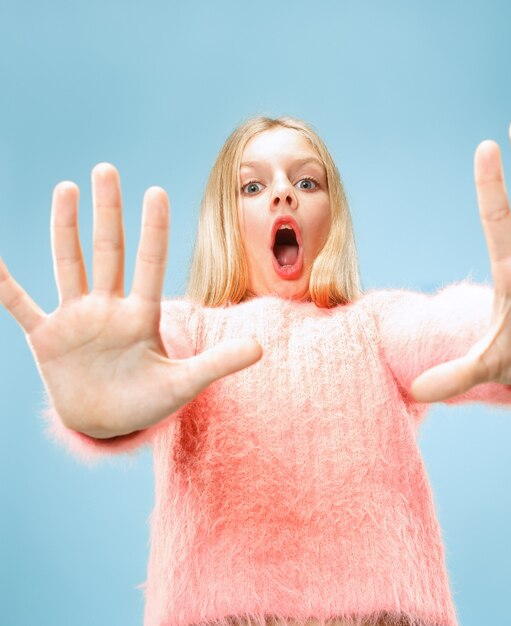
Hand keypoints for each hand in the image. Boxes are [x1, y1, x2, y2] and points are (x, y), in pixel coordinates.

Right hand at [0, 164, 261, 436]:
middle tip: (106, 170)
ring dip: (65, 228)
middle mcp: (108, 308)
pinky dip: (3, 283)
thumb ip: (219, 363)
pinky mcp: (46, 338)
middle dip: (108, 213)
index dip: (153, 231)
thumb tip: (262, 347)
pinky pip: (19, 304)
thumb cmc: (147, 402)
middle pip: (109, 252)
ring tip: (67, 188)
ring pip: (69, 264)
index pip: (149, 265)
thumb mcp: (184, 384)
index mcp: (141, 316)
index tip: (156, 192)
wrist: (108, 423)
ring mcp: (75, 319)